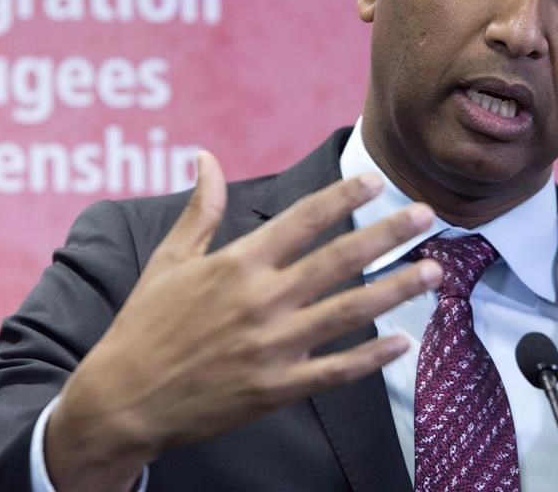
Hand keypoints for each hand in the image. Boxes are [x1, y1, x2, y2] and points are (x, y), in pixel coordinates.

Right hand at [45, 151, 440, 490]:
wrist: (124, 399)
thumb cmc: (145, 324)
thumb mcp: (168, 260)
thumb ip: (199, 210)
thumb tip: (205, 157)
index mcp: (236, 264)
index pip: (301, 220)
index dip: (342, 197)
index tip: (375, 181)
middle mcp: (260, 300)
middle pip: (338, 260)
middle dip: (388, 235)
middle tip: (427, 216)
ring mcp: (271, 347)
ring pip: (347, 312)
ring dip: (395, 290)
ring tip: (434, 272)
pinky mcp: (275, 388)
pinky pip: (334, 370)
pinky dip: (371, 357)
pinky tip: (404, 342)